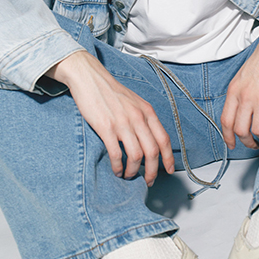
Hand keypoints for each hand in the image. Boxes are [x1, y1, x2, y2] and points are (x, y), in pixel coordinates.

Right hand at [46, 51, 173, 185]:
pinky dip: (118, 166)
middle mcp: (138, 118)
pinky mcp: (106, 128)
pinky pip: (116, 154)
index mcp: (147, 111)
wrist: (90, 78)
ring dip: (133, 171)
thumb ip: (144, 118)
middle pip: (152, 152)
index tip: (169, 170)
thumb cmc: (111, 91)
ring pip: (136, 156)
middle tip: (148, 180)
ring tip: (129, 174)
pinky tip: (116, 169)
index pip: (164, 139)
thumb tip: (150, 139)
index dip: (168, 158)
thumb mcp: (135, 101)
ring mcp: (122, 123)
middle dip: (152, 171)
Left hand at [221, 0, 258, 148]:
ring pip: (258, 131)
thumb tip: (240, 111)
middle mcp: (246, 96)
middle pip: (240, 130)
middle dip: (247, 142)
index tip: (232, 145)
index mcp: (235, 90)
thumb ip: (240, 93)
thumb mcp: (244, 75)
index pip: (225, 121)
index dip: (228, 137)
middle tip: (254, 144)